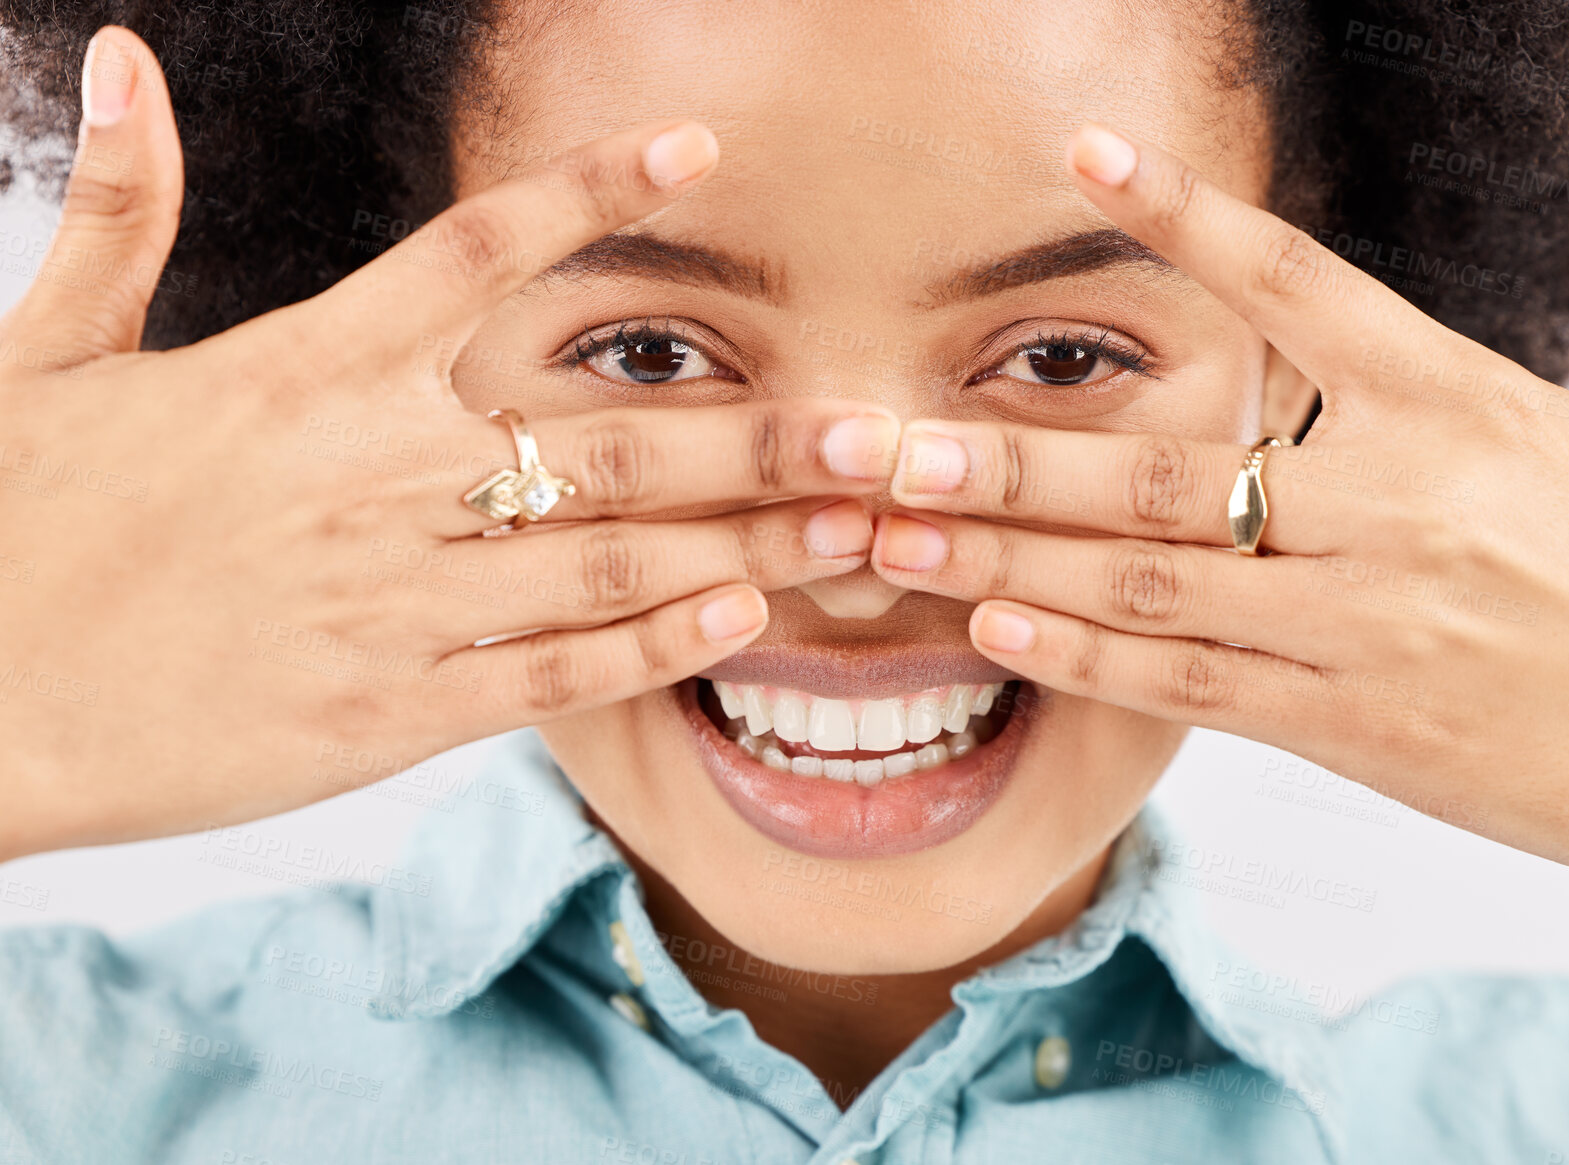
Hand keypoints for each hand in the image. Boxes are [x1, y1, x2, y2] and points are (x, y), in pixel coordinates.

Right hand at [0, 27, 895, 858]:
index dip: (602, 189)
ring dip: (749, 540)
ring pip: (614, 559)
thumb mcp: (48, 351)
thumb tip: (122, 57)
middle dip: (759, 433)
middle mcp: (378, 473)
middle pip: (613, 434)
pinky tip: (739, 621)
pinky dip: (656, 647)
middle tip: (872, 427)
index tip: (703, 148)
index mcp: (307, 367)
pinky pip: (555, 671)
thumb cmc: (11, 523)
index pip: (483, 251)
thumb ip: (120, 210)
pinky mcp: (391, 709)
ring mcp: (397, 597)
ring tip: (854, 527)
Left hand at [870, 64, 1568, 895]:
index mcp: (1462, 404)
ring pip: (1153, 584)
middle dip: (1013, 460)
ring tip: (891, 540)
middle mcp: (1394, 508)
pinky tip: (995, 634)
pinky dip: (1088, 660)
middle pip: (1168, 468)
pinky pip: (1192, 686)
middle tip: (879, 444)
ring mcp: (1363, 625)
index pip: (1296, 286)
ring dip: (1010, 562)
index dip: (1183, 218)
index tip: (1080, 159)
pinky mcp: (1354, 727)